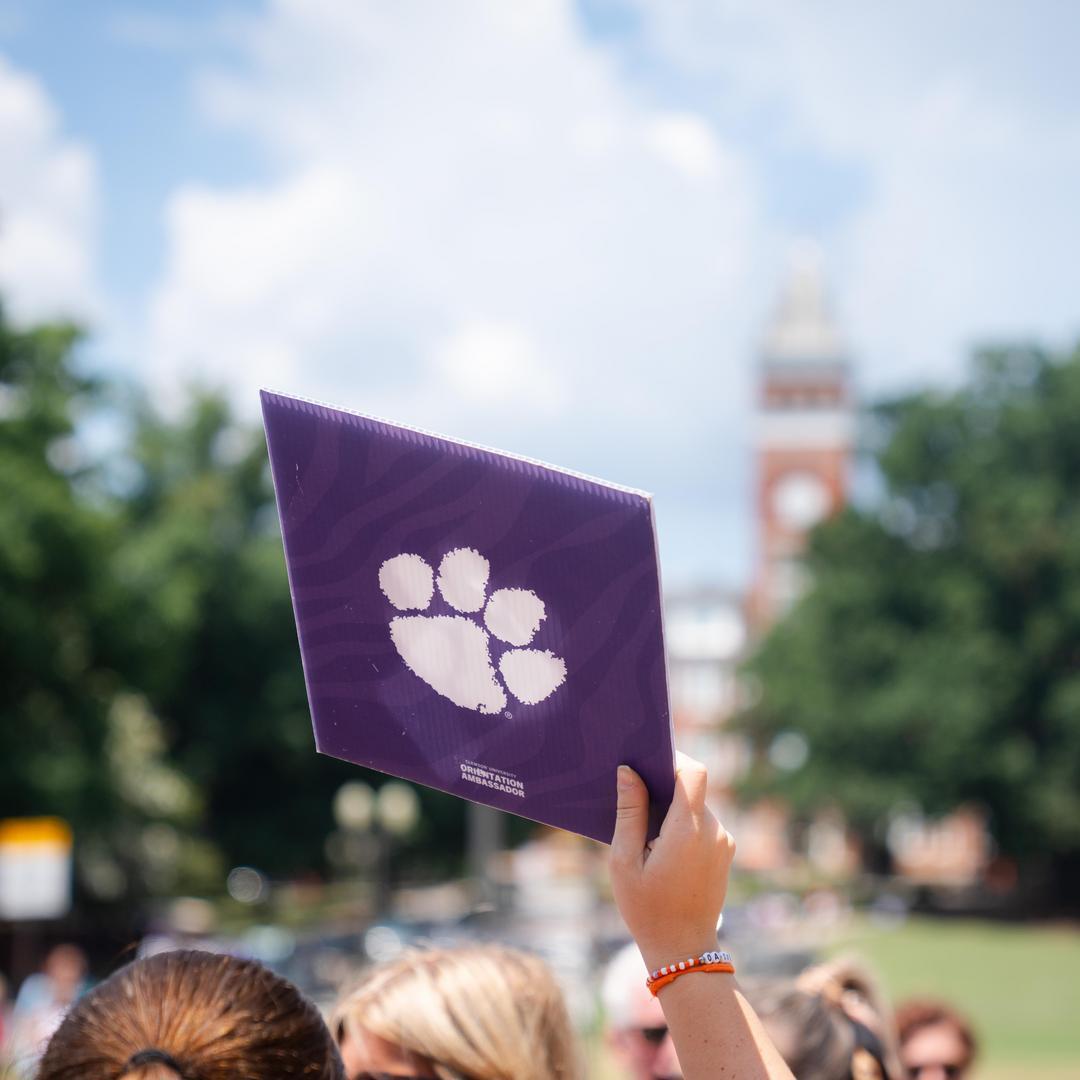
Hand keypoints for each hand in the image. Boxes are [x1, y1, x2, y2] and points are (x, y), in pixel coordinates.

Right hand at [609, 752, 734, 971]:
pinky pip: (704, 824)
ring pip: (698, 806)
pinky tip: (660, 843)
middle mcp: (714, 831)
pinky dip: (684, 824)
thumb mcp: (625, 860)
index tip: (648, 760)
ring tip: (644, 826)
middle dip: (666, 785)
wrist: (683, 951)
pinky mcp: (725, 853)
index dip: (673, 758)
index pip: (693, 772)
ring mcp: (724, 843)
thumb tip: (629, 771)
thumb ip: (630, 812)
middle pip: (693, 788)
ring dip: (674, 808)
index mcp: (689, 830)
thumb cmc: (647, 908)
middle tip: (635, 793)